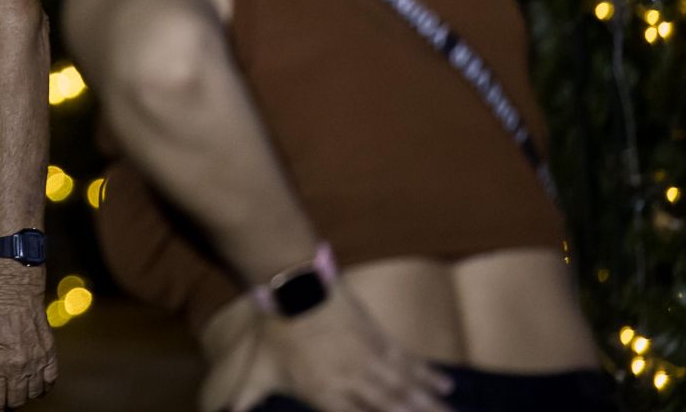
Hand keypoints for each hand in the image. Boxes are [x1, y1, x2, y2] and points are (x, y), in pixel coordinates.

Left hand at [0, 261, 55, 408]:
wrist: (13, 286)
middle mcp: (17, 366)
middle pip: (16, 401)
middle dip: (7, 403)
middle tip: (3, 396)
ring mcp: (36, 360)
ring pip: (33, 394)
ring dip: (24, 394)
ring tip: (16, 386)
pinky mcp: (50, 352)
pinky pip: (51, 381)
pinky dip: (43, 386)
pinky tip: (35, 382)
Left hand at [263, 281, 452, 411]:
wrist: (291, 285)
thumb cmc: (270, 331)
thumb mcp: (252, 372)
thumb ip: (239, 400)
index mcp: (326, 395)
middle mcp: (354, 382)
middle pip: (394, 411)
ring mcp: (369, 359)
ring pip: (407, 389)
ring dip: (432, 406)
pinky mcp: (377, 336)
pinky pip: (408, 360)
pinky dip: (427, 375)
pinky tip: (445, 386)